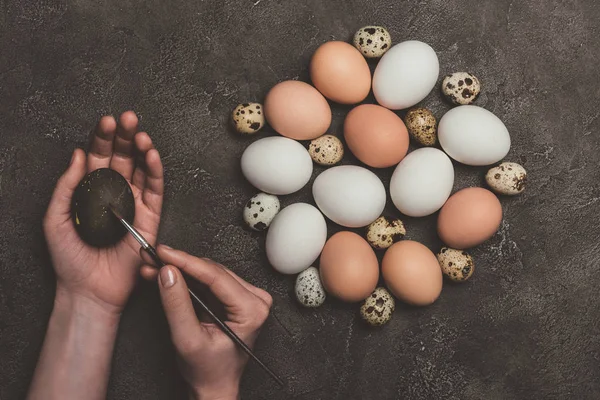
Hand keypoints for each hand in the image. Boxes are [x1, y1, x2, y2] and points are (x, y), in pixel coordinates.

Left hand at [43, 111, 163, 314]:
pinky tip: (152, 155)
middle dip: (126, 136)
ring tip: (139, 133)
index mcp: (92, 191)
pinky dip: (155, 171)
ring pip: (141, 169)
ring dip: (142, 149)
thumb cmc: (69, 259)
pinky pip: (155, 191)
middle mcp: (115, 194)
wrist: (88, 290)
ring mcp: (134, 204)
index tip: (106, 121)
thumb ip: (67, 186)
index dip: (103, 138)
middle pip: (123, 158)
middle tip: (128, 118)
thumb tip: (78, 154)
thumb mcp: (56, 218)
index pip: (99, 158)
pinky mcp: (150, 218)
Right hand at [140, 246, 271, 399]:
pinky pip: (210, 280)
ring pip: (210, 272)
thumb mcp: (187, 339)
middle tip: (153, 258)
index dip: (186, 261)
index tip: (164, 253)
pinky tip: (169, 273)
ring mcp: (248, 297)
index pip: (215, 276)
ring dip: (182, 269)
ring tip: (156, 266)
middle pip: (213, 271)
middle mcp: (255, 300)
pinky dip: (188, 278)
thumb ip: (177, 305)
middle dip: (180, 265)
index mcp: (252, 310)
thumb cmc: (208, 371)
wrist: (214, 386)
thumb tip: (169, 273)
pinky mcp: (236, 297)